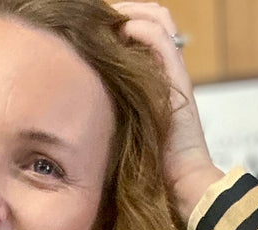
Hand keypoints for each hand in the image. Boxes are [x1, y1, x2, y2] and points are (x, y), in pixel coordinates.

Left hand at [110, 2, 223, 219]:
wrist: (180, 185)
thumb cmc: (148, 168)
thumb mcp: (119, 130)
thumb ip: (107, 107)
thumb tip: (76, 92)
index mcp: (155, 77)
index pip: (143, 28)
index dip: (121, 20)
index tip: (91, 26)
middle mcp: (166, 69)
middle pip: (152, 17)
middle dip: (122, 11)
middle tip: (94, 14)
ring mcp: (173, 72)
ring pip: (156, 19)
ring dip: (129, 12)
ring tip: (105, 17)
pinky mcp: (177, 80)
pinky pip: (159, 38)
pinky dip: (138, 28)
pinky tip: (120, 32)